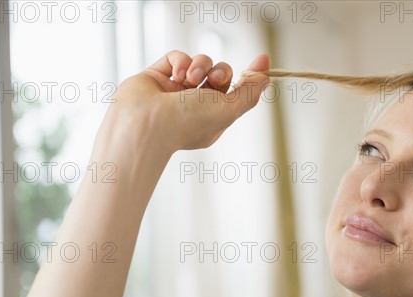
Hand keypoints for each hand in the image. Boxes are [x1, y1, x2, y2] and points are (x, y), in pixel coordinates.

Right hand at [100, 50, 269, 159]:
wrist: (146, 124)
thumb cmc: (187, 124)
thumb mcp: (229, 110)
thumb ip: (249, 92)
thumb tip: (266, 74)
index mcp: (213, 118)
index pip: (235, 92)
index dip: (249, 77)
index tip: (262, 60)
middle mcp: (194, 105)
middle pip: (220, 74)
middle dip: (221, 72)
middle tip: (215, 79)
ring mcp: (175, 91)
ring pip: (200, 63)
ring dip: (201, 66)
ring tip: (191, 79)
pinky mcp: (158, 76)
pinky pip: (177, 57)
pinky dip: (181, 61)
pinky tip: (178, 74)